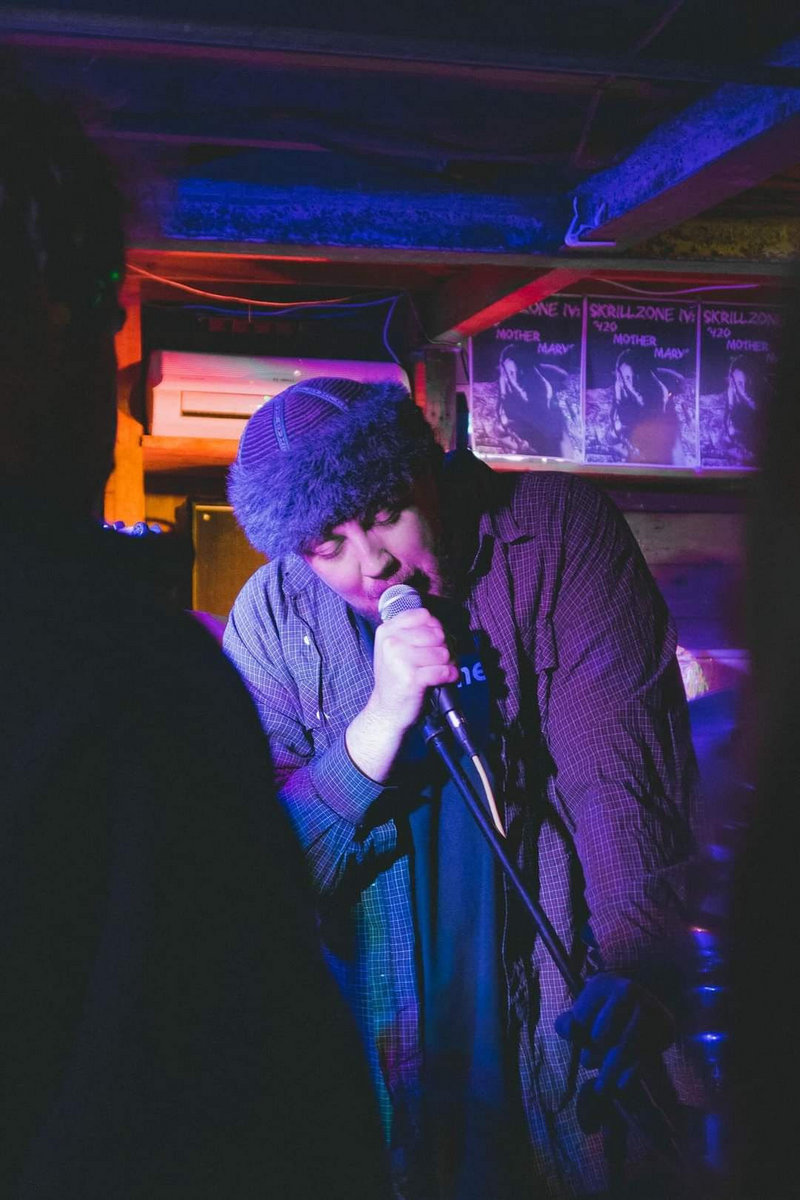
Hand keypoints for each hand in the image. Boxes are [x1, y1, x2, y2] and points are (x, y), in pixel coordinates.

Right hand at [368, 605, 457, 734]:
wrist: (386, 711)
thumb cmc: (396, 679)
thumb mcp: (395, 649)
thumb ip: (414, 632)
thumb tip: (443, 627)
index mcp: (387, 631)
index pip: (424, 615)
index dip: (436, 628)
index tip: (434, 642)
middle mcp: (391, 642)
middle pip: (437, 633)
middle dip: (445, 648)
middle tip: (440, 660)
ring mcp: (399, 660)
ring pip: (443, 653)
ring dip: (448, 664)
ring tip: (439, 671)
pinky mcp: (411, 679)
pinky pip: (444, 671)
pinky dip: (450, 676)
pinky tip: (444, 680)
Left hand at [554, 972, 673, 1096]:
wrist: (641, 1009)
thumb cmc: (603, 1015)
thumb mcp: (582, 1015)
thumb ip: (567, 1024)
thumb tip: (569, 1030)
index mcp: (603, 983)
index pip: (583, 1016)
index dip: (580, 1035)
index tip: (581, 1044)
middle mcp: (629, 989)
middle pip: (606, 1033)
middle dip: (596, 1055)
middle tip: (590, 1067)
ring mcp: (650, 1006)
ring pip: (627, 1046)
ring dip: (612, 1069)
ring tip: (602, 1086)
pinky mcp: (666, 1026)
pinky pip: (646, 1053)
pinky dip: (631, 1071)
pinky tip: (621, 1083)